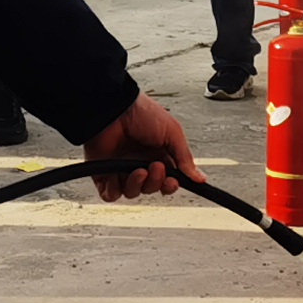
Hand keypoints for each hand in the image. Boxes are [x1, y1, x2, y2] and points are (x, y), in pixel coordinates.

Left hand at [84, 95, 198, 199]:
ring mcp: (120, 169)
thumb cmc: (141, 113)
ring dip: (137, 186)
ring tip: (138, 171)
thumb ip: (185, 158)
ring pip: (132, 193)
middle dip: (155, 183)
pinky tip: (118, 178)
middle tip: (155, 167)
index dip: (170, 185)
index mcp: (157, 155)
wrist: (114, 108)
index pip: (167, 180)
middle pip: (151, 189)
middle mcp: (139, 163)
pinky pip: (110, 194)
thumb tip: (200, 178)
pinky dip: (114, 191)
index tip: (173, 181)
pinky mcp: (103, 173)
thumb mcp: (172, 132)